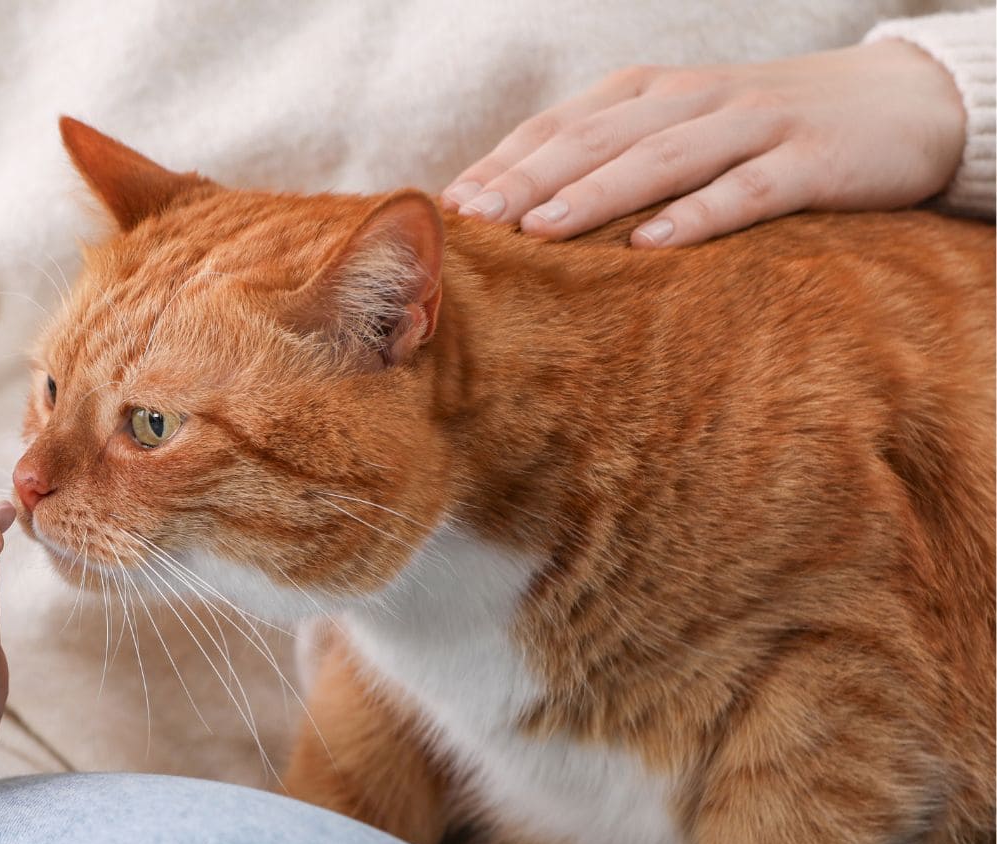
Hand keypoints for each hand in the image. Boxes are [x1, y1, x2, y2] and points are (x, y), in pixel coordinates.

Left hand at [441, 40, 966, 247]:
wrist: (900, 105)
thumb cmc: (763, 133)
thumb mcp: (680, 132)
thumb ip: (611, 159)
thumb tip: (517, 220)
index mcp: (646, 92)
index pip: (558, 126)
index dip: (502, 163)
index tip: (449, 207)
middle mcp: (690, 98)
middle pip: (594, 139)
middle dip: (526, 179)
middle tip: (472, 223)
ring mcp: (751, 125)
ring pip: (659, 157)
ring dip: (595, 194)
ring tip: (539, 232)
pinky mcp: (810, 160)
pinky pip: (746, 189)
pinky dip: (698, 215)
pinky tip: (653, 245)